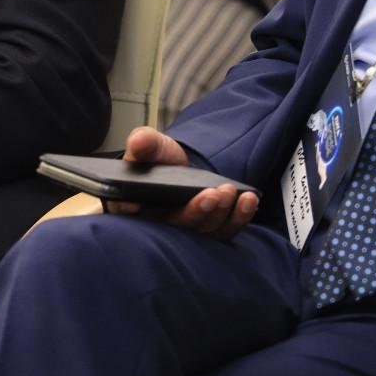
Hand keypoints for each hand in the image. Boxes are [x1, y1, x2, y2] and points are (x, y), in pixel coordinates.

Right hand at [104, 126, 258, 240]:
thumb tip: (138, 143)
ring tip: (229, 191)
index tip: (137, 204)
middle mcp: (160, 226)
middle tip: (211, 194)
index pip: (126, 210)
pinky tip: (248, 200)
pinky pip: (226, 230)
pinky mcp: (211, 230)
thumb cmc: (159, 160)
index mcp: (133, 205)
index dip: (129, 208)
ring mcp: (188, 230)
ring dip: (220, 214)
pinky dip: (239, 218)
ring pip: (204, 231)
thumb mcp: (150, 146)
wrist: (182, 167)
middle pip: (176, 227)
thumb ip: (144, 143)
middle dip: (196, 212)